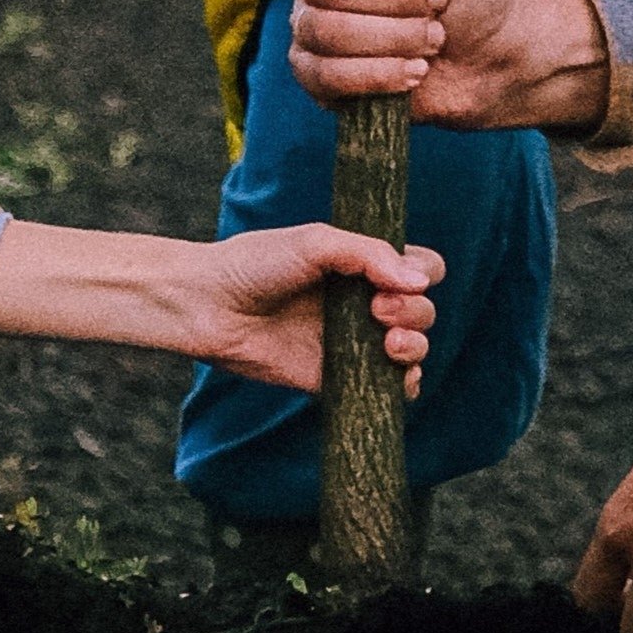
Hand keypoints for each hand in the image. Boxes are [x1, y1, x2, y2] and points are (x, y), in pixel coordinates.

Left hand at [180, 225, 445, 393]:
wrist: (210, 305)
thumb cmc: (256, 263)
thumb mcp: (315, 242)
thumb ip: (369, 254)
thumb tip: (419, 281)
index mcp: (361, 264)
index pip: (420, 267)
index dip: (422, 274)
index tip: (400, 278)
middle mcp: (362, 302)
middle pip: (423, 310)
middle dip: (415, 311)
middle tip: (378, 309)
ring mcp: (352, 342)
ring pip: (412, 349)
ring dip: (415, 346)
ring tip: (388, 343)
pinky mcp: (335, 379)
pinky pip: (385, 389)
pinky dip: (402, 386)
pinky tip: (395, 376)